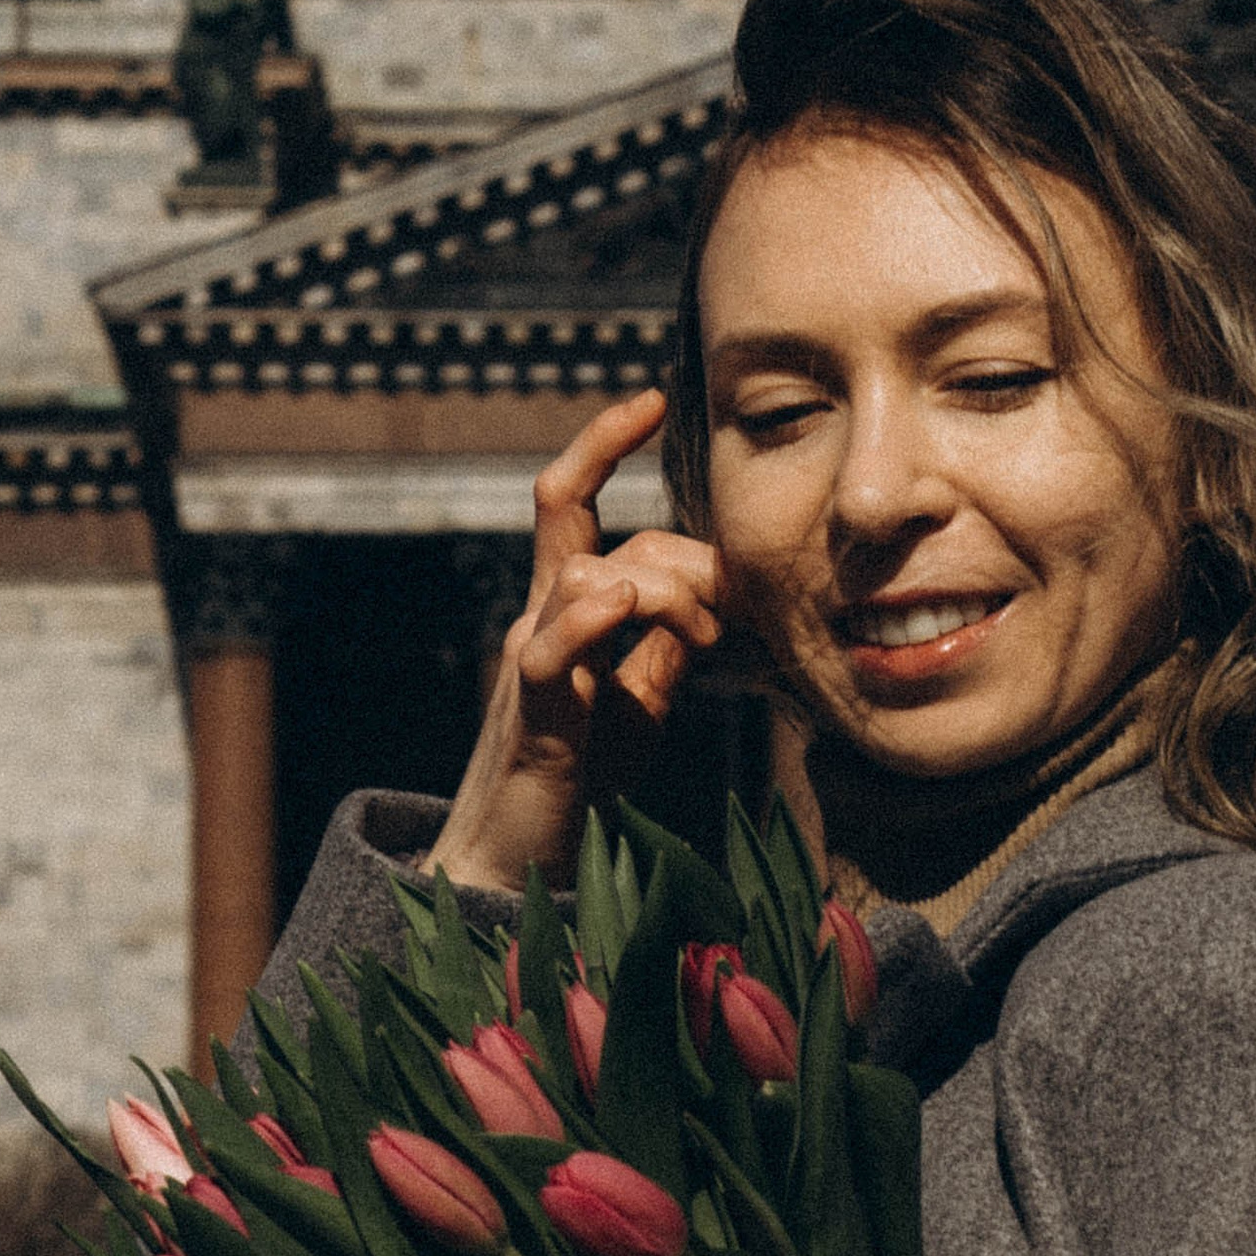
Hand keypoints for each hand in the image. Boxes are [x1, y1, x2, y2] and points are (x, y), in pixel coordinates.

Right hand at [424, 389, 724, 896]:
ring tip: (704, 643)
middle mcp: (539, 619)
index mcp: (565, 609)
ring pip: (582, 574)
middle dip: (679, 555)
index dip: (603, 443)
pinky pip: (550, 647)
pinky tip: (623, 609)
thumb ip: (664, 641)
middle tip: (731, 615)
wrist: (524, 857)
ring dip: (662, 592)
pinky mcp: (536, 715)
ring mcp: (531, 661)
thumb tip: (709, 597)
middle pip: (592, 531)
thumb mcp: (640, 698)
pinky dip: (587, 618)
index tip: (653, 398)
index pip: (570, 501)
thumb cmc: (579, 775)